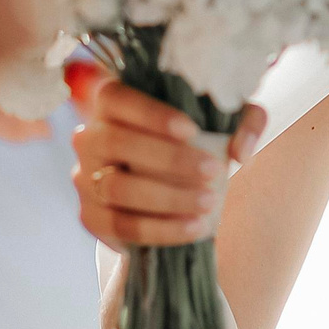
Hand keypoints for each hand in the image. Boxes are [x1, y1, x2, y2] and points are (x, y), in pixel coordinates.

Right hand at [70, 65, 265, 249]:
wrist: (168, 193)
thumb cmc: (193, 144)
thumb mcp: (224, 123)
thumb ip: (244, 123)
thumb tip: (240, 149)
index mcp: (111, 104)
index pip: (118, 99)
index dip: (150, 114)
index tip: (191, 129)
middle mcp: (89, 137)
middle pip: (117, 142)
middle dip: (168, 159)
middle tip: (212, 171)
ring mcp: (84, 178)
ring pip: (118, 187)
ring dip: (167, 197)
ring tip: (208, 203)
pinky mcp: (91, 217)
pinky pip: (121, 225)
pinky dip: (160, 229)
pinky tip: (194, 228)